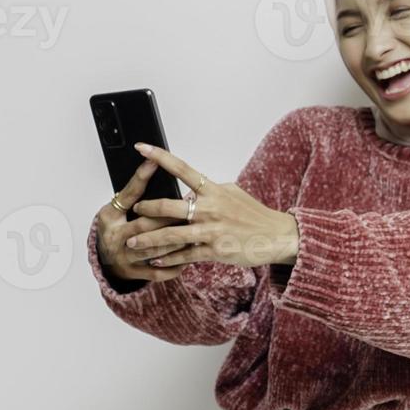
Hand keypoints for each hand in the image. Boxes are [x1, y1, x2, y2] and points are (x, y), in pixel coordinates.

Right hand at [93, 158, 192, 283]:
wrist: (105, 258)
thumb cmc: (116, 227)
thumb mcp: (117, 207)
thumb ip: (134, 190)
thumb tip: (153, 163)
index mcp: (110, 218)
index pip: (127, 196)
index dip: (140, 179)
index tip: (155, 162)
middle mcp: (116, 238)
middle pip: (145, 225)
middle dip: (167, 217)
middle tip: (188, 208)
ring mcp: (126, 258)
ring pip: (155, 250)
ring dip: (176, 242)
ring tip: (196, 235)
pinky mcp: (135, 273)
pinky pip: (157, 272)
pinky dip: (173, 265)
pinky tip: (188, 258)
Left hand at [125, 142, 299, 268]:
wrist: (276, 236)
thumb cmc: (255, 215)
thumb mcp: (233, 193)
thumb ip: (211, 190)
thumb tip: (194, 186)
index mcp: (213, 190)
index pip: (182, 169)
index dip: (160, 157)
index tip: (142, 148)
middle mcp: (210, 208)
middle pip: (169, 206)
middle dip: (147, 209)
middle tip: (134, 210)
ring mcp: (211, 230)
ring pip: (172, 235)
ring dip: (149, 240)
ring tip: (133, 242)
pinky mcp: (215, 250)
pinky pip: (185, 255)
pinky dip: (169, 259)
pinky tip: (156, 261)